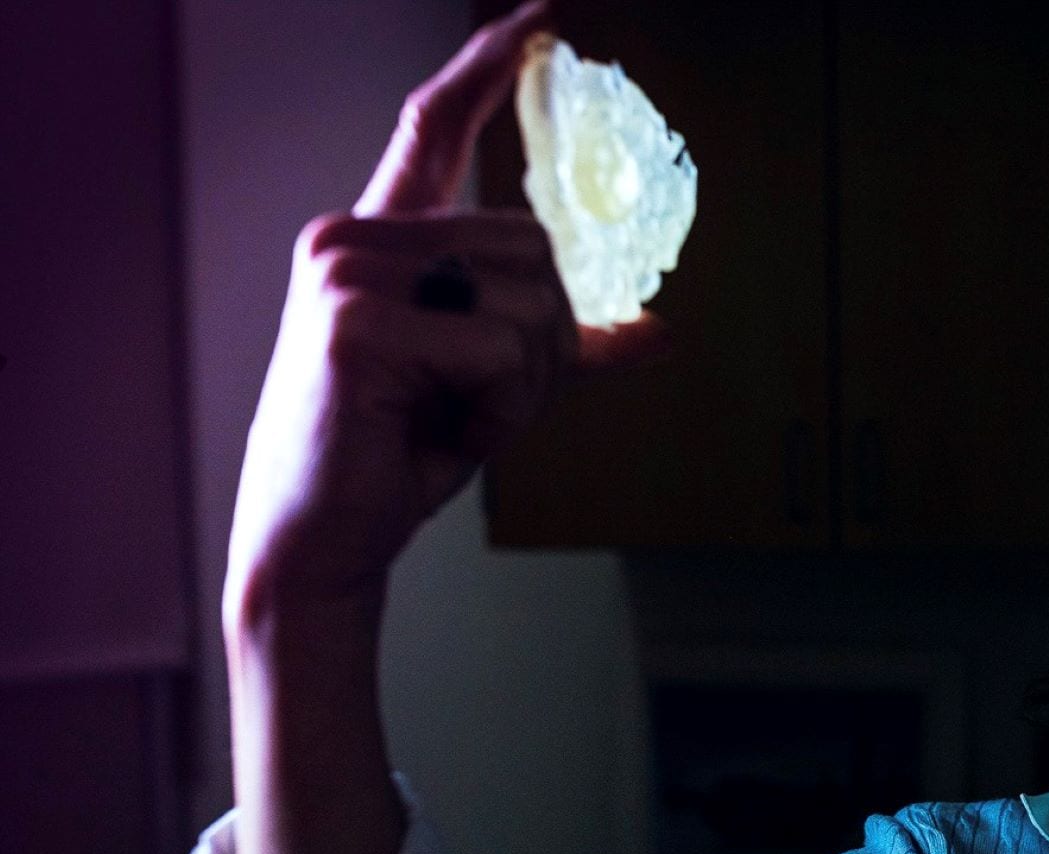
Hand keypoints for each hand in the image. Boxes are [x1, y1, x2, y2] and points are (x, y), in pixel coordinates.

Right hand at [224, 0, 665, 618]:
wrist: (326, 539)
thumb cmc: (396, 453)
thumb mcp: (495, 386)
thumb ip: (561, 345)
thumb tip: (655, 332)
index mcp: (383, 239)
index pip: (435, 123)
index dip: (488, 62)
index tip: (542, 15)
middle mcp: (353, 237)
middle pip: (534, 246)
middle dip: (543, 342)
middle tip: (479, 403)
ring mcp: (346, 271)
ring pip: (529, 299)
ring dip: (523, 383)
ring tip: (452, 417)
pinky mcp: (355, 322)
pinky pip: (502, 350)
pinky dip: (502, 408)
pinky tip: (440, 431)